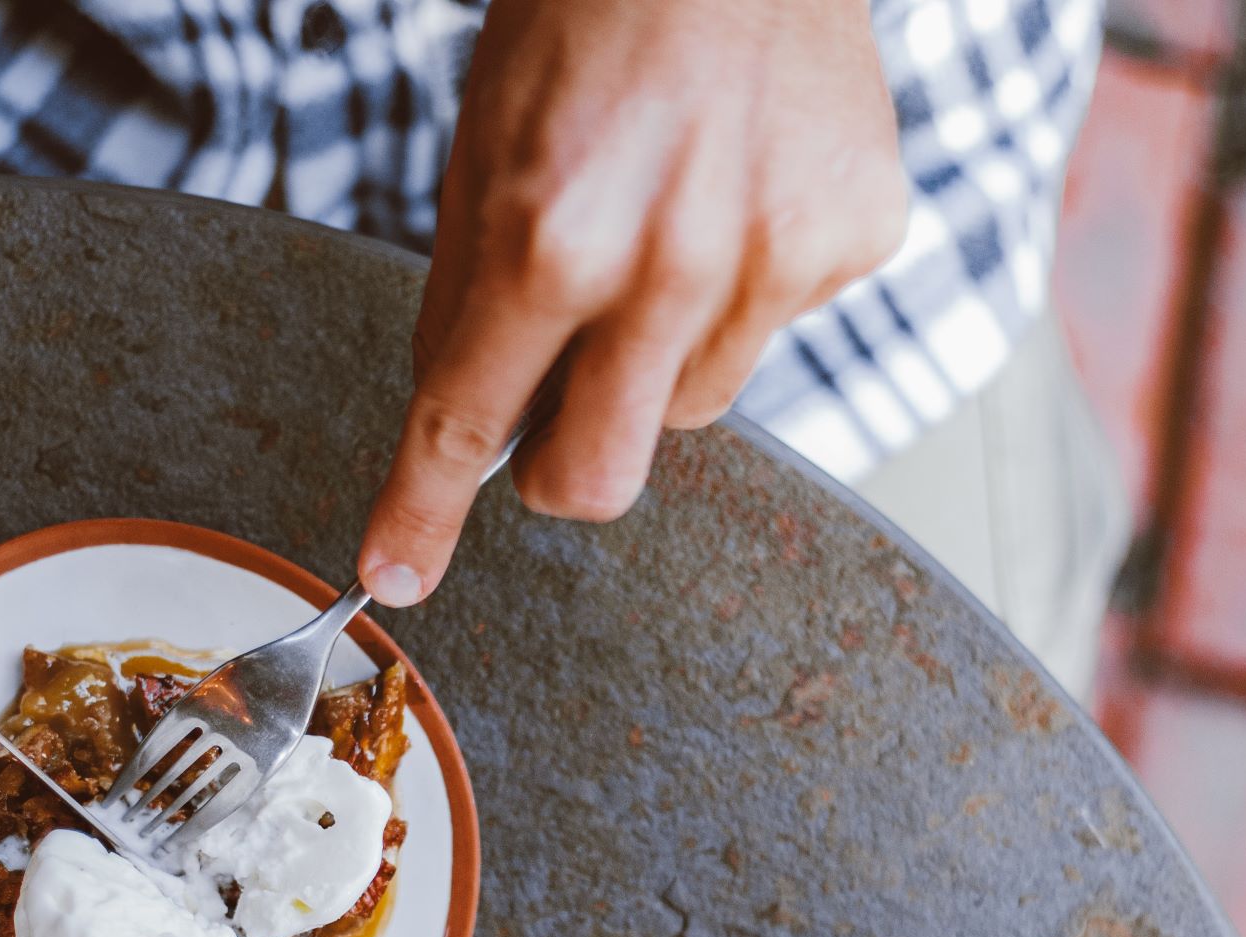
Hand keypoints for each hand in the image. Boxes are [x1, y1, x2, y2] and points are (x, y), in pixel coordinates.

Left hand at [357, 0, 906, 605]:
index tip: (394, 572)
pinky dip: (748, 285)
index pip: (466, 418)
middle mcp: (667, 266)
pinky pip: (778, 327)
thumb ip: (472, 293)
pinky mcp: (851, 238)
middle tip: (556, 416)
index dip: (422, 510)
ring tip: (668, 228)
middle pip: (600, 476)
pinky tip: (741, 188)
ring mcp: (774, 258)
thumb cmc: (592, 13)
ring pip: (693, 406)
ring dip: (661, 357)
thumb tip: (470, 425)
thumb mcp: (486, 145)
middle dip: (563, 469)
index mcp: (549, 237)